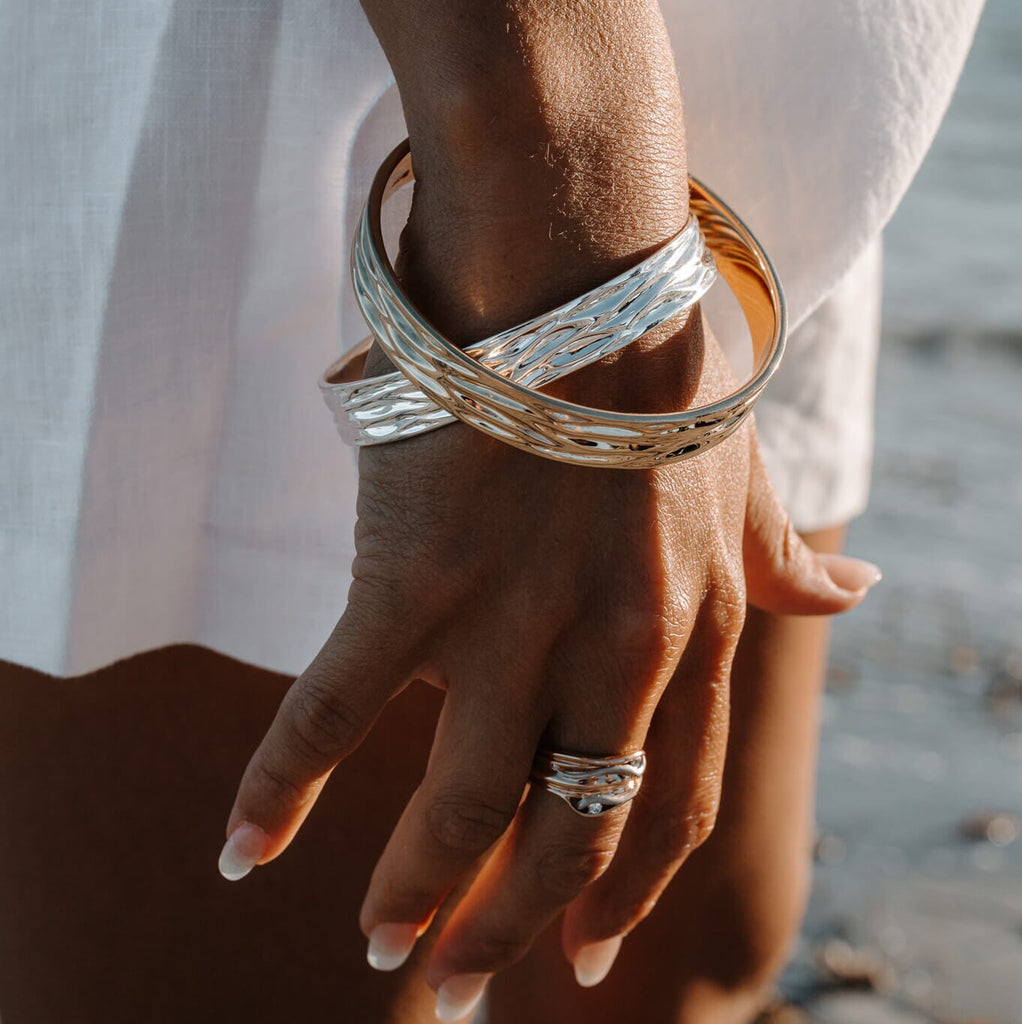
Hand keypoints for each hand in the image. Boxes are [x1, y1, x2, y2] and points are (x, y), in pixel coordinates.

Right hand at [219, 312, 877, 1017]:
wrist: (579, 280)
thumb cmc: (659, 373)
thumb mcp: (742, 475)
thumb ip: (787, 554)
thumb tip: (856, 593)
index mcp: (697, 633)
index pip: (670, 812)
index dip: (624, 896)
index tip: (580, 954)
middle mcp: (615, 656)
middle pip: (567, 838)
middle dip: (512, 927)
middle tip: (458, 980)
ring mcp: (510, 629)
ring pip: (457, 810)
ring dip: (416, 893)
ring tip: (384, 941)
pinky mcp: (410, 588)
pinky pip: (329, 721)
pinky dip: (278, 794)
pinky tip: (244, 851)